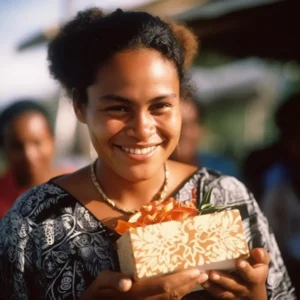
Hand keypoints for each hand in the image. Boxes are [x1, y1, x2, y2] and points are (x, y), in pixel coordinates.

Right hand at [80, 268, 207, 299]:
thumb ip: (111, 280)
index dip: (181, 279)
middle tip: (204, 274)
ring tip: (199, 280)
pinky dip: (177, 297)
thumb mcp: (99, 283)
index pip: (163, 285)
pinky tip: (185, 290)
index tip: (195, 270)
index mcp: (134, 293)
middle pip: (171, 294)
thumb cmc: (96, 295)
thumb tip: (127, 282)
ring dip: (187, 291)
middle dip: (189, 284)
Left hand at [202, 248, 268, 298]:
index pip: (251, 275)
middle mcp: (244, 288)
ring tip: (204, 277)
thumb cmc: (256, 269)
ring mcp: (234, 294)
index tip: (239, 262)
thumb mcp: (261, 262)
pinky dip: (209, 288)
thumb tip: (257, 251)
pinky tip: (201, 281)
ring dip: (213, 285)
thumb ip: (260, 256)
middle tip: (212, 273)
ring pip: (223, 292)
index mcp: (255, 278)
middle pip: (234, 285)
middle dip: (223, 279)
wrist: (253, 290)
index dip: (246, 269)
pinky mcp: (225, 296)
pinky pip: (217, 294)